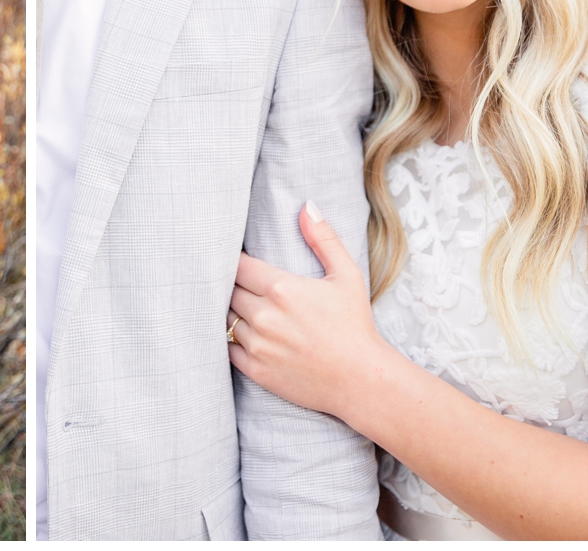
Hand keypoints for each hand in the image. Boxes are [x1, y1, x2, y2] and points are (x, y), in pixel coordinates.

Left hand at [227, 202, 392, 418]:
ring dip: (232, 313)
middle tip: (241, 286)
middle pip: (226, 290)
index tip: (241, 264)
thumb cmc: (355, 326)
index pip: (236, 265)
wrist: (362, 380)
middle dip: (232, 286)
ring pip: (225, 318)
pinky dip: (231, 339)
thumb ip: (323, 239)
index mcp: (282, 288)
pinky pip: (226, 347)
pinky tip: (246, 334)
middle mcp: (264, 315)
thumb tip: (307, 206)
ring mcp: (257, 344)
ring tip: (244, 309)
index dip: (235, 263)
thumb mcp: (346, 276)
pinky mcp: (255, 369)